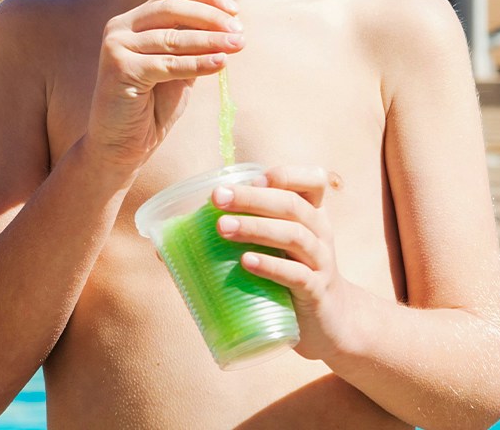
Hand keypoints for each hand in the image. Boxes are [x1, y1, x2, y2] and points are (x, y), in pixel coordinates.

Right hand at [85, 0, 243, 176]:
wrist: (121, 146)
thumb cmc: (152, 107)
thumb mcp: (179, 68)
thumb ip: (194, 45)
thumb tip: (230, 25)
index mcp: (134, 20)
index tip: (235, 10)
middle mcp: (121, 27)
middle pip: (172, 9)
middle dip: (211, 17)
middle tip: (239, 31)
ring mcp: (116, 46)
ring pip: (172, 37)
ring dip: (210, 40)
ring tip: (237, 45)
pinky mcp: (119, 69)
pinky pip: (167, 64)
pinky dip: (197, 63)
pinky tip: (220, 64)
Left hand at [212, 165, 360, 361]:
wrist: (333, 325)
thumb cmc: (294, 280)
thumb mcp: (278, 252)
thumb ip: (239, 239)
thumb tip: (166, 244)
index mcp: (312, 216)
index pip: (312, 181)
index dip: (285, 174)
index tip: (253, 176)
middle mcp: (321, 233)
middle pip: (292, 204)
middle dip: (253, 197)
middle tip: (217, 198)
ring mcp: (321, 263)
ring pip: (294, 236)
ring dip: (256, 228)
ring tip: (223, 228)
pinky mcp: (317, 293)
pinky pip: (297, 275)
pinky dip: (271, 266)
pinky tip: (247, 263)